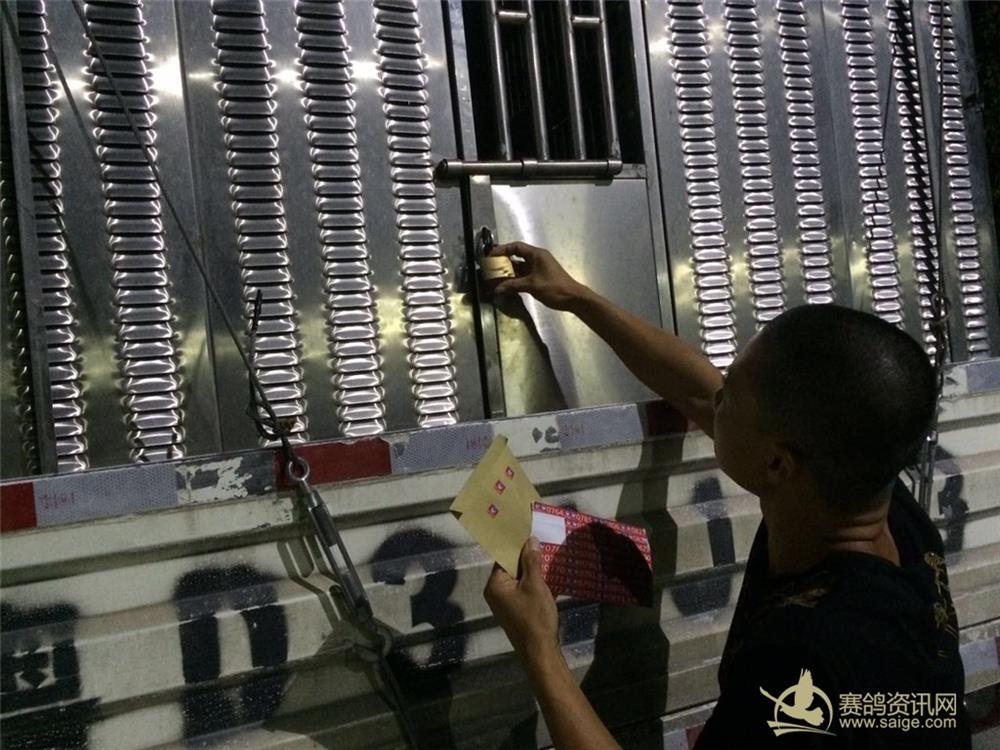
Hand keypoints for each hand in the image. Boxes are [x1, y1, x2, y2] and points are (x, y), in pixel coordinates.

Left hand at [484, 537, 560, 661]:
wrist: (541, 651)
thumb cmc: (535, 616)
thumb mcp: (535, 584)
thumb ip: (531, 561)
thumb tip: (530, 540)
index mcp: (495, 585)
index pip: (503, 558)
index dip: (517, 546)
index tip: (530, 534)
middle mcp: (495, 594)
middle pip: (511, 568)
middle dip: (527, 558)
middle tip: (542, 543)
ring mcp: (505, 604)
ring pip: (519, 580)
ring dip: (533, 572)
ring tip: (547, 557)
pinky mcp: (516, 611)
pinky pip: (524, 591)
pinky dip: (534, 585)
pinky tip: (549, 578)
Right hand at [489, 242, 589, 311]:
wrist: (573, 298)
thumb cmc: (554, 288)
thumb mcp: (532, 285)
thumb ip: (513, 286)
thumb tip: (496, 289)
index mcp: (536, 254)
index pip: (516, 247)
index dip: (502, 250)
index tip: (491, 256)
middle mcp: (537, 258)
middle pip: (516, 256)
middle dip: (503, 262)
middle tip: (491, 268)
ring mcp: (538, 268)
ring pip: (519, 267)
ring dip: (509, 272)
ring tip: (495, 278)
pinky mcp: (539, 277)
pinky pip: (524, 275)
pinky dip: (515, 279)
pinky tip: (506, 285)